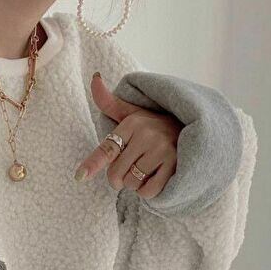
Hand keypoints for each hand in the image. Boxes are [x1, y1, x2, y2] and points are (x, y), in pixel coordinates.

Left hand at [75, 72, 182, 195]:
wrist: (190, 131)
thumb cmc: (153, 126)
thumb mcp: (131, 113)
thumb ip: (109, 102)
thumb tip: (95, 78)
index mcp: (132, 123)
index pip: (107, 149)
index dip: (92, 164)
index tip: (79, 176)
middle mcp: (147, 135)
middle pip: (116, 174)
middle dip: (119, 178)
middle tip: (131, 168)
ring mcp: (162, 150)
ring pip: (132, 183)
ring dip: (135, 183)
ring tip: (147, 168)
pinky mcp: (174, 166)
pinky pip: (148, 192)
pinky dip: (147, 191)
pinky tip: (155, 177)